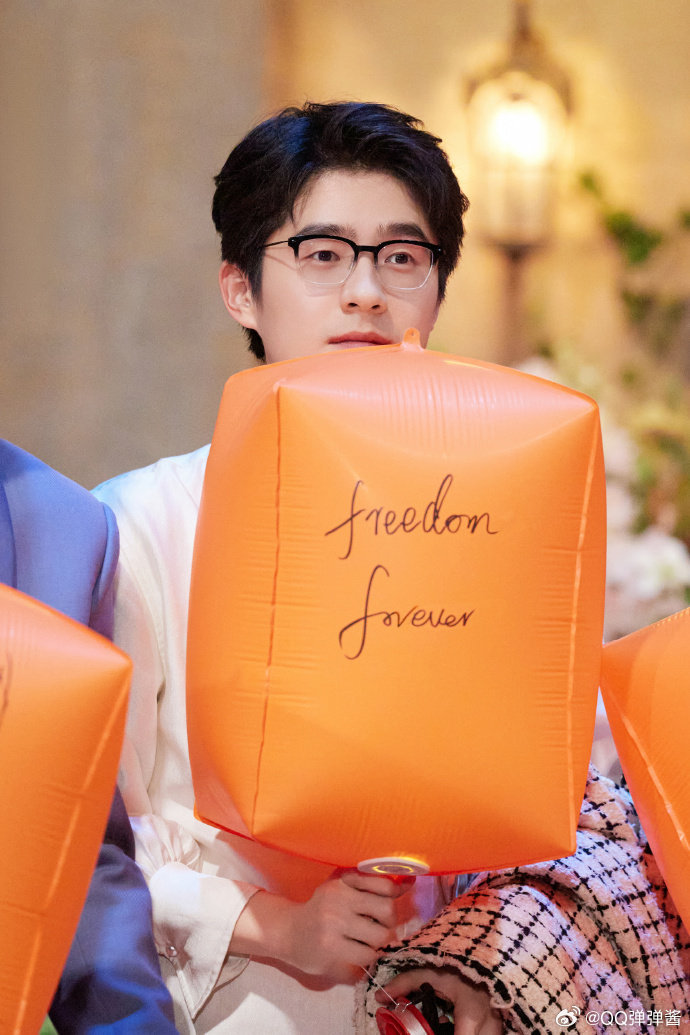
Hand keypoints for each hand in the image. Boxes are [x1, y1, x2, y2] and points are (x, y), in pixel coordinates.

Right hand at [232, 870, 413, 984]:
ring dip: (378, 943)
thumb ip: (373, 884)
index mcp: (343, 883)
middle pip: (387, 912)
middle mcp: (338, 902)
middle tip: (377, 926)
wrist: (288, 932)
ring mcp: (334, 928)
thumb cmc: (321, 908)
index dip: (394, 895)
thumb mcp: (343, 888)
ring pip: (380, 938)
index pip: (385, 885)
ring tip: (366, 941)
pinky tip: (356, 952)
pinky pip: (367, 957)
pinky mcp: (331, 952)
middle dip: (388, 922)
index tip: (390, 901)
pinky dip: (367, 957)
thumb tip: (409, 881)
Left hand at [377, 967, 503, 1034]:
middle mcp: (489, 1019)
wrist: (481, 944)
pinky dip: (480, 1032)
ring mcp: (500, 1019)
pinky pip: (494, 1032)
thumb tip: (379, 997)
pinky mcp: (503, 1016)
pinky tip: (462, 1026)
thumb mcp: (428, 969)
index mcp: (470, 1011)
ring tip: (452, 1027)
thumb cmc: (454, 960)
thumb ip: (404, 983)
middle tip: (443, 1030)